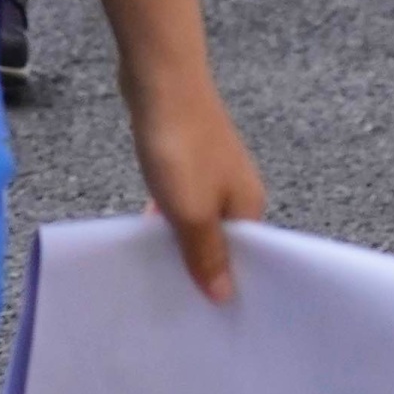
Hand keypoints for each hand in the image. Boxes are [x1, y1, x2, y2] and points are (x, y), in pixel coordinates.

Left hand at [127, 59, 268, 300]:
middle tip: (175, 301)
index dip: (226, 284)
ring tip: (157, 273)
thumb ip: (206, 255)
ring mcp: (212, 169)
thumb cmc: (180, 146)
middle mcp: (237, 188)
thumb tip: (225, 297)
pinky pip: (179, 197)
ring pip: (197, 218)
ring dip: (178, 240)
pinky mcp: (186, 154)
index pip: (245, 259)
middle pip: (221, 240)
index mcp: (249, 206)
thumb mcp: (192, 212)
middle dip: (199, 266)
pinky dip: (165, 214)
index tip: (204, 316)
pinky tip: (144, 230)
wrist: (160, 77)